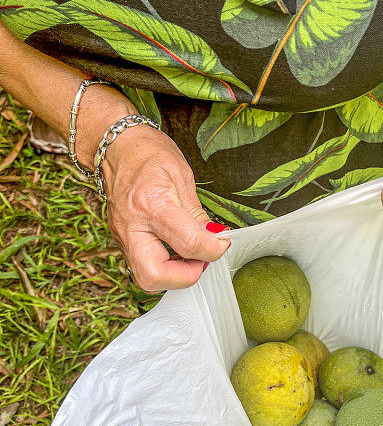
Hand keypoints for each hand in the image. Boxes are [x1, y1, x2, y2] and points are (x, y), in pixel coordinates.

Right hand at [95, 106, 229, 292]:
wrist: (116, 147)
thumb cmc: (149, 154)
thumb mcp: (182, 177)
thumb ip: (198, 214)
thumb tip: (216, 237)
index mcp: (152, 205)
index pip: (190, 243)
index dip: (214, 248)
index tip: (223, 241)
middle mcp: (133, 226)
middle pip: (155, 276)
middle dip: (185, 276)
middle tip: (201, 258)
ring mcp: (123, 237)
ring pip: (145, 278)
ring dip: (174, 275)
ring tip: (190, 254)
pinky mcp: (122, 241)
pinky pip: (143, 266)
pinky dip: (164, 266)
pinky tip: (176, 249)